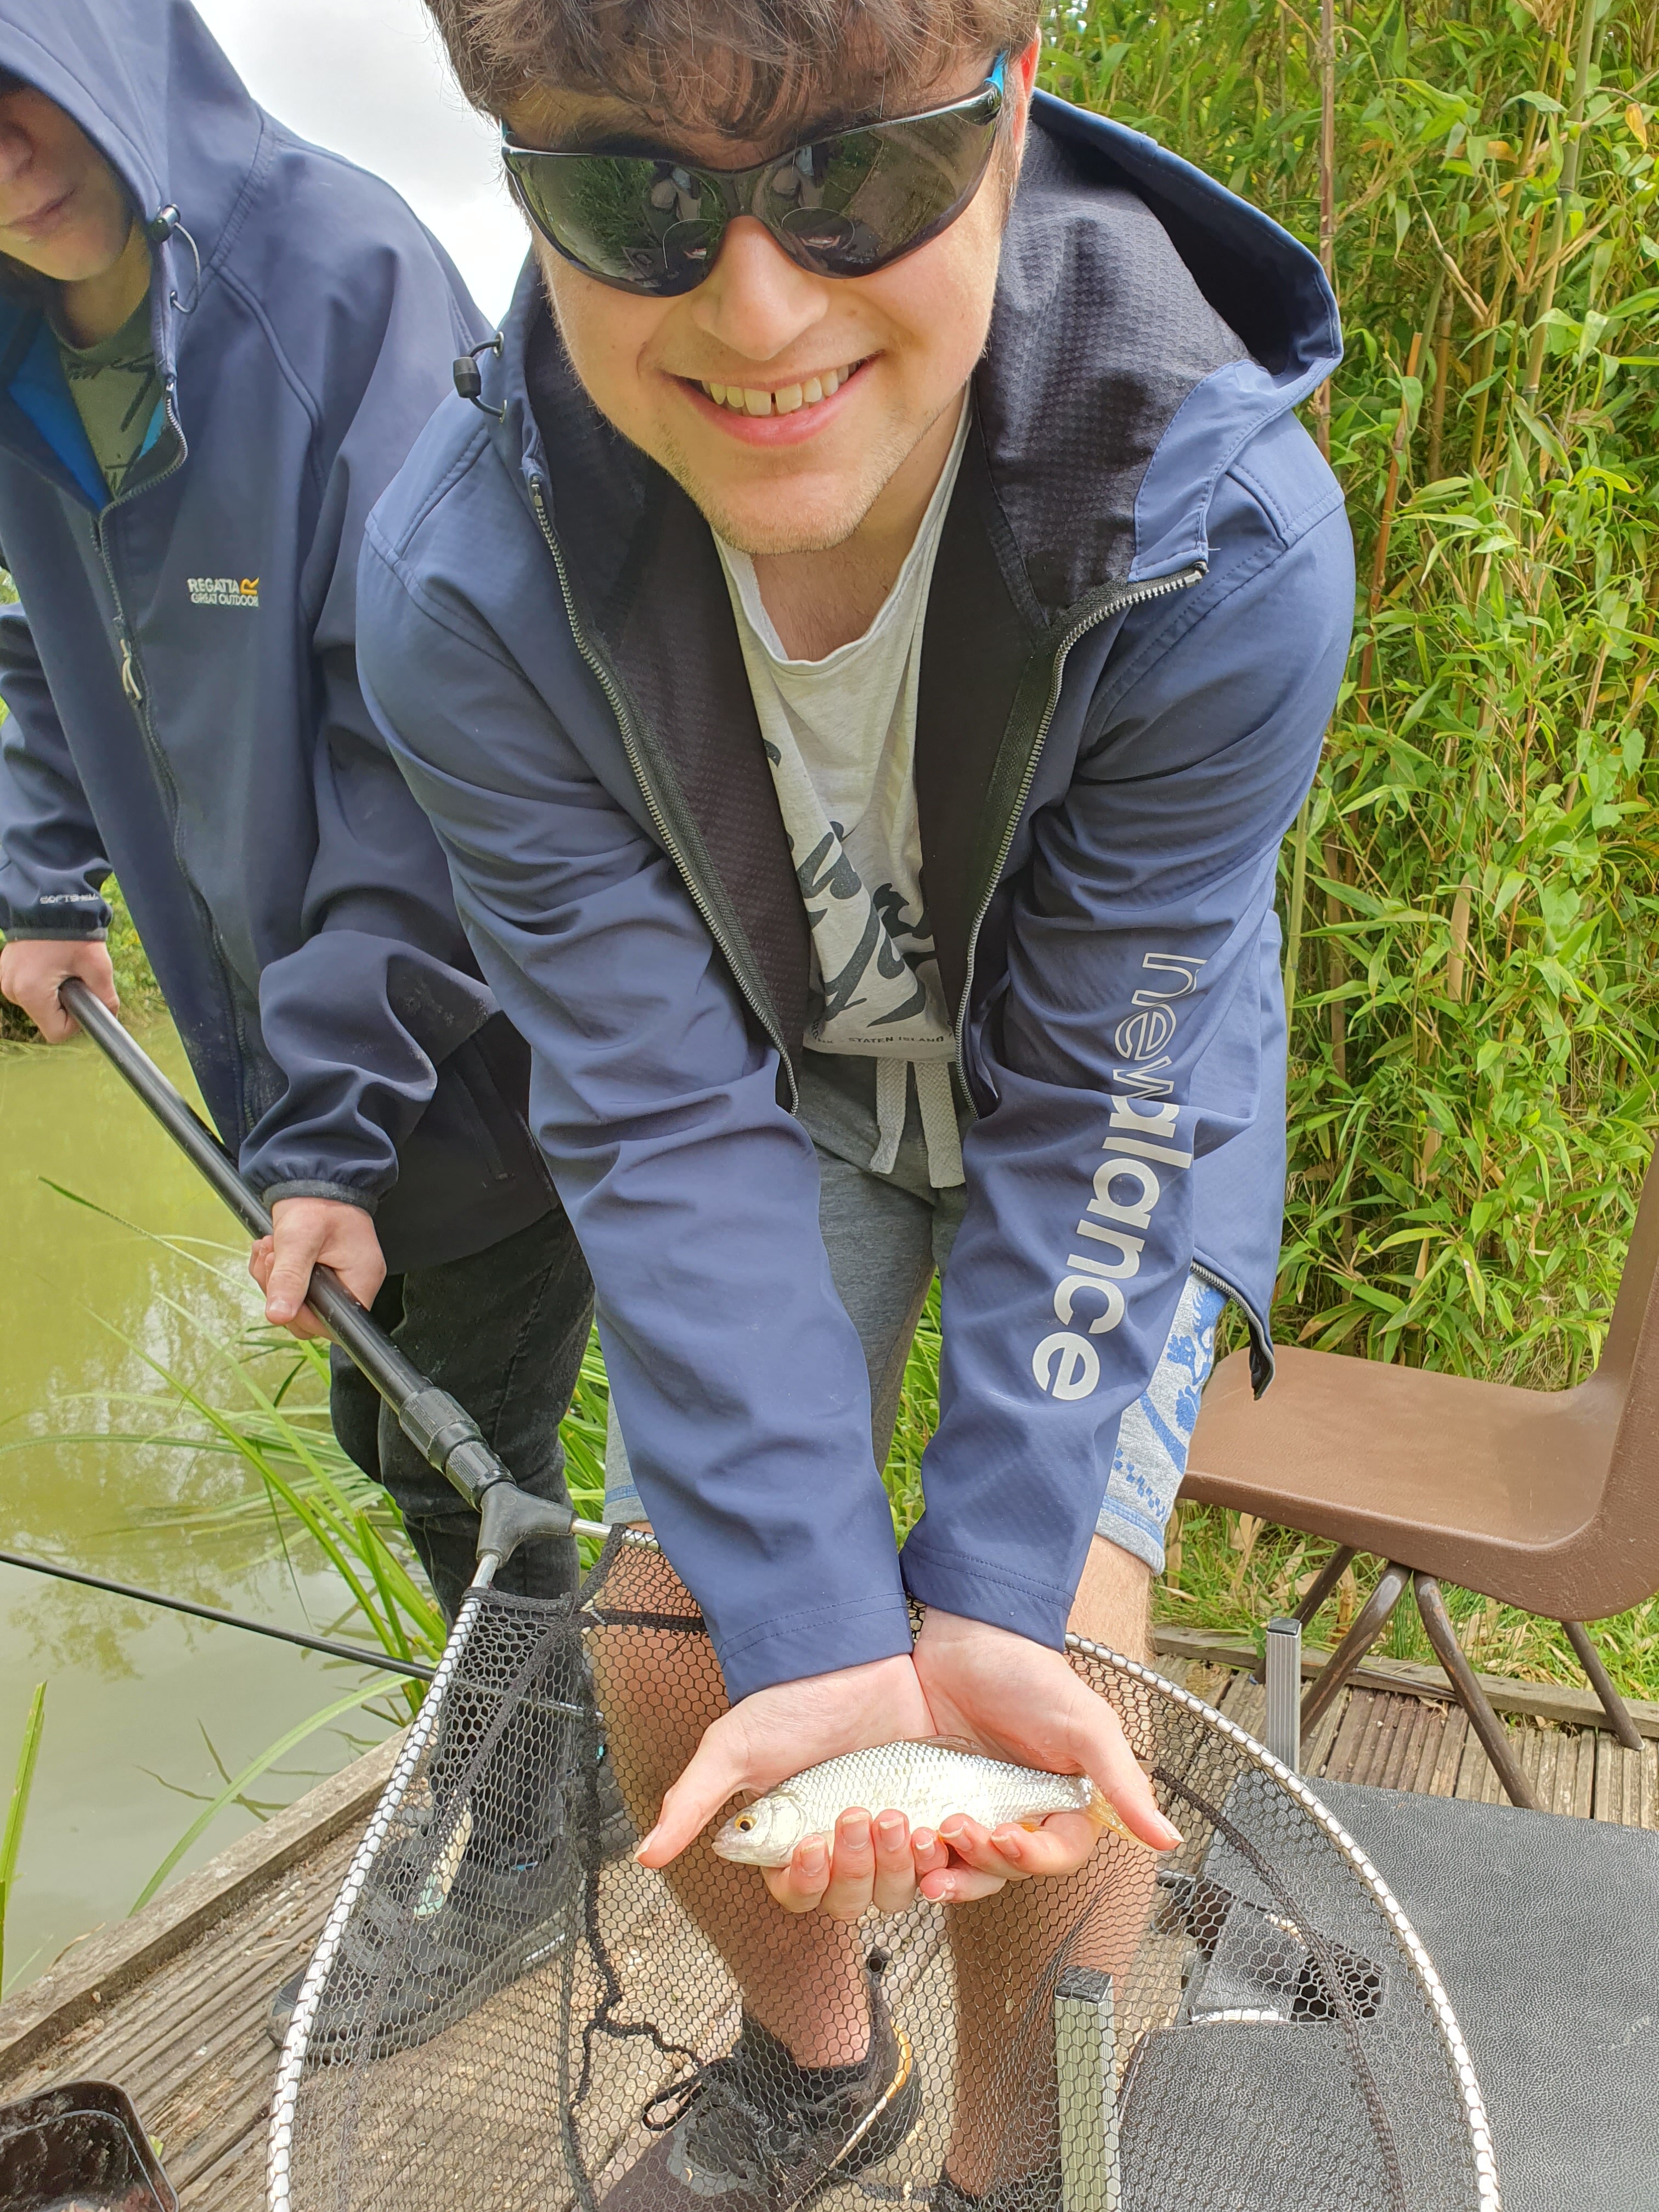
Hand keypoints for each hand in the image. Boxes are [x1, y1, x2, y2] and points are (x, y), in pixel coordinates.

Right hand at [0, 938, 118, 1041]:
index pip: (56, 1033)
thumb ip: (106, 997)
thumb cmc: (72, 932)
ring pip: (38, 1003)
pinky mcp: (6, 969)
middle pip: (46, 1018)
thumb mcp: (97, 965)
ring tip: (62, 965)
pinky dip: (43, 981)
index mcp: (30, 993)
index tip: (83, 999)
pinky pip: (28, 987)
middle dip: (65, 1004)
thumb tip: (110, 1015)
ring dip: (54, 992)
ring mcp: (6, 979)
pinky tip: (51, 961)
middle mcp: (12, 989)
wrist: (49, 901)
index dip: (75, 1023)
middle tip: (74, 975)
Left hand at [248, 1196, 385, 1340]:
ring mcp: (336, 1279)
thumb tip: (278, 1314)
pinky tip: (272, 1248)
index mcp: (361, 1280)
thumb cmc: (317, 1203)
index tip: (285, 1290)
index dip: (305, 1316)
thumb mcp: (299, 1239)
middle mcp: (353, 1284)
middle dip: (282, 1291)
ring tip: (271, 1247)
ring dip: (273, 1279)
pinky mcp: (320, 1273)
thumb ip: (290, 1278)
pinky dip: (274, 1272)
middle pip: (312, 1317)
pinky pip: (292, 1288)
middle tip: (273, 1259)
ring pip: (297, 1303)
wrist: (313, 1179)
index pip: (335, 1323)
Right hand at [632, 1652, 934, 1911]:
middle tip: (856, 1815)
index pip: (798, 1896)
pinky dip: (934, 1859)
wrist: (859, 1656)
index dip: (805, 1881)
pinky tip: (928, 1826)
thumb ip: (692, 1803)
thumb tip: (644, 1857)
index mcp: (793, 1841)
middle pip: (848, 1903)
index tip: (810, 1844)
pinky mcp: (929, 1820)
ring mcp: (888, 1838)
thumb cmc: (793, 1699)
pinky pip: (937, 1868)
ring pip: (893, 1893)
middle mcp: (841, 1849)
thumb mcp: (736, 1747)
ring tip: (894, 1814)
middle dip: (853, 1867)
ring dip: (894, 1863)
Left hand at [909, 1608, 1181, 1901]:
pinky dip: (922, 1852)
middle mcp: (1024, 1813)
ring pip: (970, 1867)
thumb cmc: (1032, 1674)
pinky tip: (908, 1840)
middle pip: (1010, 1869)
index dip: (1035, 1858)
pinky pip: (933, 1844)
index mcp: (1066, 1802)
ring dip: (951, 1871)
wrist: (966, 1637)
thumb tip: (1171, 1839)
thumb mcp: (1086, 1725)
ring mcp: (979, 1809)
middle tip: (956, 1829)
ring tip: (927, 1847)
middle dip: (984, 1861)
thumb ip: (1123, 1783)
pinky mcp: (938, 1800)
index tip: (1006, 1837)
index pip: (1059, 1853)